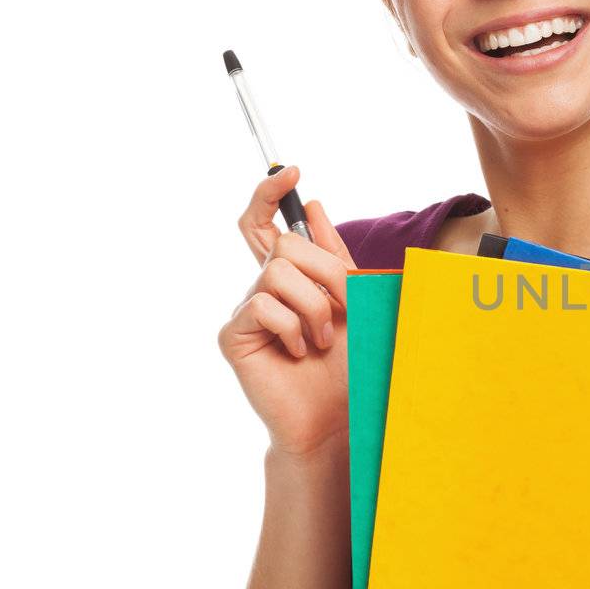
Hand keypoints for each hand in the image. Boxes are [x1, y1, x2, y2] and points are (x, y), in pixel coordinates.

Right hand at [218, 165, 357, 457]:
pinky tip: (298, 353)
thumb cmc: (350, 365)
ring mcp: (246, 310)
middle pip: (284, 242)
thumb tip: (313, 205)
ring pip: (277, 273)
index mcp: (291, 276)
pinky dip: (292, 329)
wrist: (338, 418)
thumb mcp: (356, 303)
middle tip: (346, 307)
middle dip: (327, 271)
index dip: (271, 193)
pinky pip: (262, 306)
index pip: (266, 223)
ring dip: (314, 307)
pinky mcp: (232, 335)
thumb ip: (336, 257)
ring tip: (322, 340)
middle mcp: (263, 288)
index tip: (291, 170)